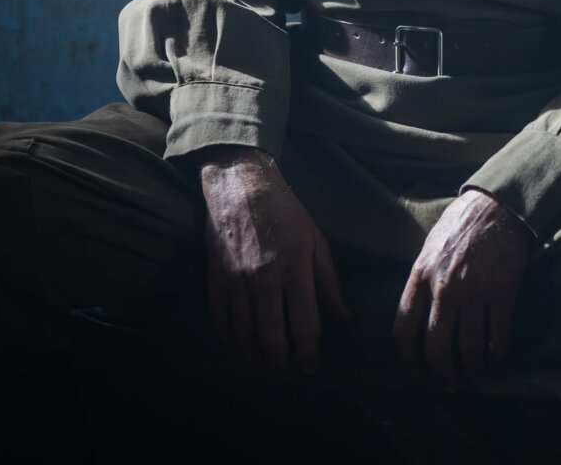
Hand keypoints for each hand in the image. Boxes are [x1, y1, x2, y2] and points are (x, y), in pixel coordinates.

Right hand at [196, 145, 349, 377]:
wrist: (241, 186)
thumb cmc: (287, 212)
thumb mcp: (317, 241)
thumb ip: (330, 283)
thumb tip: (344, 318)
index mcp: (295, 269)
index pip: (305, 325)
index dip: (309, 353)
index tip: (311, 368)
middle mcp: (264, 280)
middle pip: (272, 337)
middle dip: (283, 364)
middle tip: (289, 375)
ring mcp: (236, 281)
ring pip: (245, 335)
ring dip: (257, 358)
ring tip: (267, 367)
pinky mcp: (215, 279)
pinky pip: (221, 320)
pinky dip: (231, 341)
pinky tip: (241, 348)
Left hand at [394, 188, 534, 388]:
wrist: (498, 205)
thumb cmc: (461, 223)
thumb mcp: (429, 247)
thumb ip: (421, 279)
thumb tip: (416, 312)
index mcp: (420, 275)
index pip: (404, 327)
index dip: (409, 356)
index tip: (417, 367)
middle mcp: (444, 288)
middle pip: (436, 346)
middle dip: (441, 373)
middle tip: (449, 383)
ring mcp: (474, 292)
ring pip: (468, 347)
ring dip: (471, 369)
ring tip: (474, 376)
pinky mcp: (502, 292)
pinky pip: (498, 335)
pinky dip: (496, 353)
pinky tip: (495, 359)